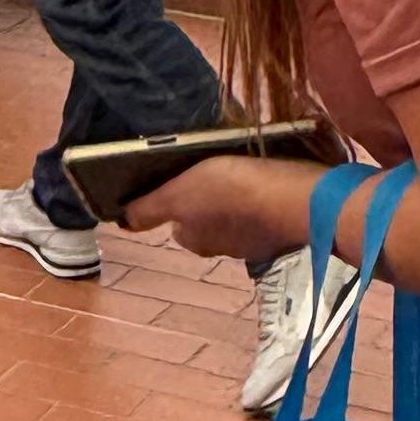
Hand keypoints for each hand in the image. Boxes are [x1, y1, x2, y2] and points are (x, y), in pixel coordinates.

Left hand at [125, 155, 328, 263]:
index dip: (178, 202)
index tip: (187, 180)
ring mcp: (256, 242)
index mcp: (195, 239)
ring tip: (242, 173)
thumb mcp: (178, 194)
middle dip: (208, 203)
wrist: (296, 200)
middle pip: (206, 223)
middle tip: (215, 172)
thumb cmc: (230, 193)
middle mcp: (222, 248)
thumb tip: (123, 222)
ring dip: (236, 202)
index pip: (178, 224)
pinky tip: (267, 184)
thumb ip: (149, 209)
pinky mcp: (282, 231)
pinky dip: (262, 203)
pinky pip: (265, 215)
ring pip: (236, 220)